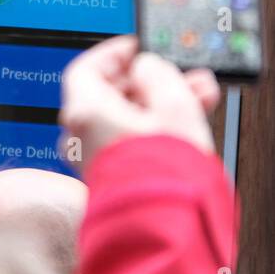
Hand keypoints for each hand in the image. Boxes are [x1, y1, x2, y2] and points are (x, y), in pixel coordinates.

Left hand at [59, 35, 220, 169]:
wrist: (164, 225)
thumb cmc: (165, 171)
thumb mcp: (174, 105)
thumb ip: (158, 75)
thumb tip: (147, 67)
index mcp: (84, 112)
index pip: (86, 69)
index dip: (114, 54)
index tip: (138, 48)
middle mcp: (77, 135)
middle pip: (109, 93)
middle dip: (148, 81)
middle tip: (180, 74)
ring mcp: (89, 158)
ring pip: (121, 117)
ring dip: (156, 103)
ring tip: (196, 96)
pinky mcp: (106, 175)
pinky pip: (124, 139)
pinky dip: (149, 126)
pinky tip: (183, 122)